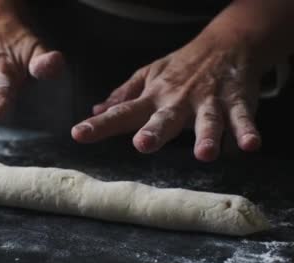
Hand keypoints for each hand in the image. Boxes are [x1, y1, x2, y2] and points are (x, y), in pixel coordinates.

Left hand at [71, 32, 264, 161]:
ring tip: (204, 154)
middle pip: (164, 119)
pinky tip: (248, 145)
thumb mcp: (148, 76)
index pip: (121, 113)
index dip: (99, 125)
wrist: (226, 43)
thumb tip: (95, 111)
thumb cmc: (180, 68)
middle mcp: (177, 101)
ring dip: (206, 136)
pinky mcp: (235, 101)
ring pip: (207, 121)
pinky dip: (246, 130)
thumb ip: (123, 96)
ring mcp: (207, 101)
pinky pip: (241, 118)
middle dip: (154, 132)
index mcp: (152, 98)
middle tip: (142, 145)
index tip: (79, 135)